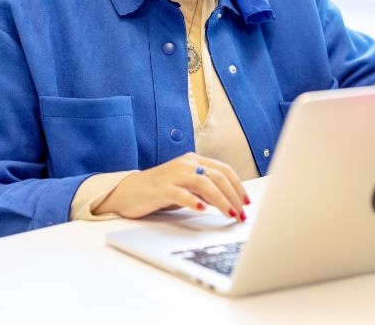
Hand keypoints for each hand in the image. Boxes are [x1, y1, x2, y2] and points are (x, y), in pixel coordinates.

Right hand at [93, 152, 249, 221]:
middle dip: (233, 196)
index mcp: (193, 160)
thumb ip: (205, 189)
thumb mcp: (186, 187)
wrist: (128, 191)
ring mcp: (173, 175)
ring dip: (221, 200)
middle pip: (217, 176)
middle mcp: (185, 164)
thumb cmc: (159, 190)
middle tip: (241, 214)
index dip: (238, 186)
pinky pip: (181, 193)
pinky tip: (202, 209)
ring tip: (230, 214)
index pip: (223, 170)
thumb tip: (229, 201)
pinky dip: (193, 201)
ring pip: (204, 183)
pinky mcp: (161, 188)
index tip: (247, 202)